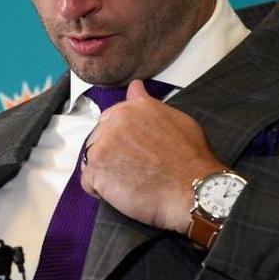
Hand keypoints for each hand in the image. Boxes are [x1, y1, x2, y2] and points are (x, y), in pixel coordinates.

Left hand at [80, 80, 225, 232]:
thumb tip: (135, 88)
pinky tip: (121, 191)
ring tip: (128, 180)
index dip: (120, 136)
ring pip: (90, 158)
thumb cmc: (190, 157)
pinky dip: (101, 189)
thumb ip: (148, 104)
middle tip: (133, 167)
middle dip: (110, 152)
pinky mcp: (96, 172)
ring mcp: (102, 147)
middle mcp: (114, 122)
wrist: (190, 187)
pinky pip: (88, 181)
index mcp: (132, 108)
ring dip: (105, 170)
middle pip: (98, 137)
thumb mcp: (176, 119)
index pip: (110, 117)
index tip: (131, 148)